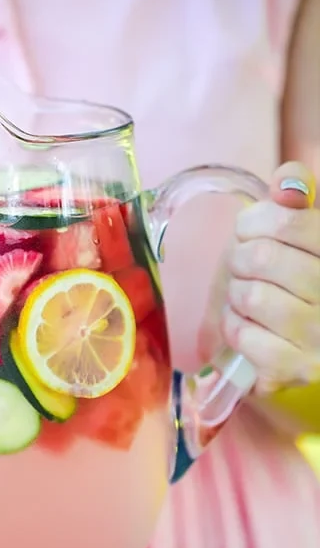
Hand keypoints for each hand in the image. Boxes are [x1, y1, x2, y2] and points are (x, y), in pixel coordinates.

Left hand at [204, 162, 319, 395]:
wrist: (313, 346)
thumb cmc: (302, 281)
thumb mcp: (307, 236)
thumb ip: (298, 201)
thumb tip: (287, 179)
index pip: (287, 221)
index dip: (254, 222)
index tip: (249, 231)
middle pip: (261, 257)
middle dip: (240, 260)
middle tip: (245, 268)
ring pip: (250, 297)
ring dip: (236, 296)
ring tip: (249, 298)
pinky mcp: (298, 368)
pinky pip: (243, 334)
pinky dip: (235, 328)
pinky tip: (250, 327)